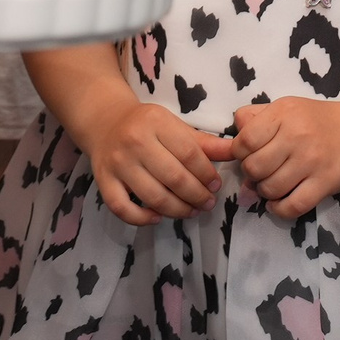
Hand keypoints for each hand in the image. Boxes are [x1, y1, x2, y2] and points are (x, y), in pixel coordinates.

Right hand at [75, 98, 237, 224]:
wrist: (105, 121)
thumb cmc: (146, 125)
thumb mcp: (174, 125)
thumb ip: (204, 142)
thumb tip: (236, 152)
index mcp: (156, 122)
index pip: (190, 154)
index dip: (207, 174)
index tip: (216, 185)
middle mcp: (135, 142)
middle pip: (174, 178)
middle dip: (197, 196)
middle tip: (208, 203)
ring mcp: (118, 163)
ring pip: (153, 196)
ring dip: (177, 210)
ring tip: (191, 211)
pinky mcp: (103, 181)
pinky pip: (122, 208)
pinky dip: (141, 218)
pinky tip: (157, 217)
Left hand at [232, 96, 339, 218]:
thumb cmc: (319, 121)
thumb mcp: (287, 108)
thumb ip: (256, 118)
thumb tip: (232, 140)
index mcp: (283, 113)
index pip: (244, 141)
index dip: (240, 153)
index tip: (249, 155)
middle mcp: (297, 135)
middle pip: (254, 167)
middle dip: (252, 175)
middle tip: (262, 172)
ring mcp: (312, 161)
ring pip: (270, 188)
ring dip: (265, 192)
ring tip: (273, 185)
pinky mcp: (325, 182)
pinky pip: (293, 206)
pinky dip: (279, 209)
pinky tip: (278, 204)